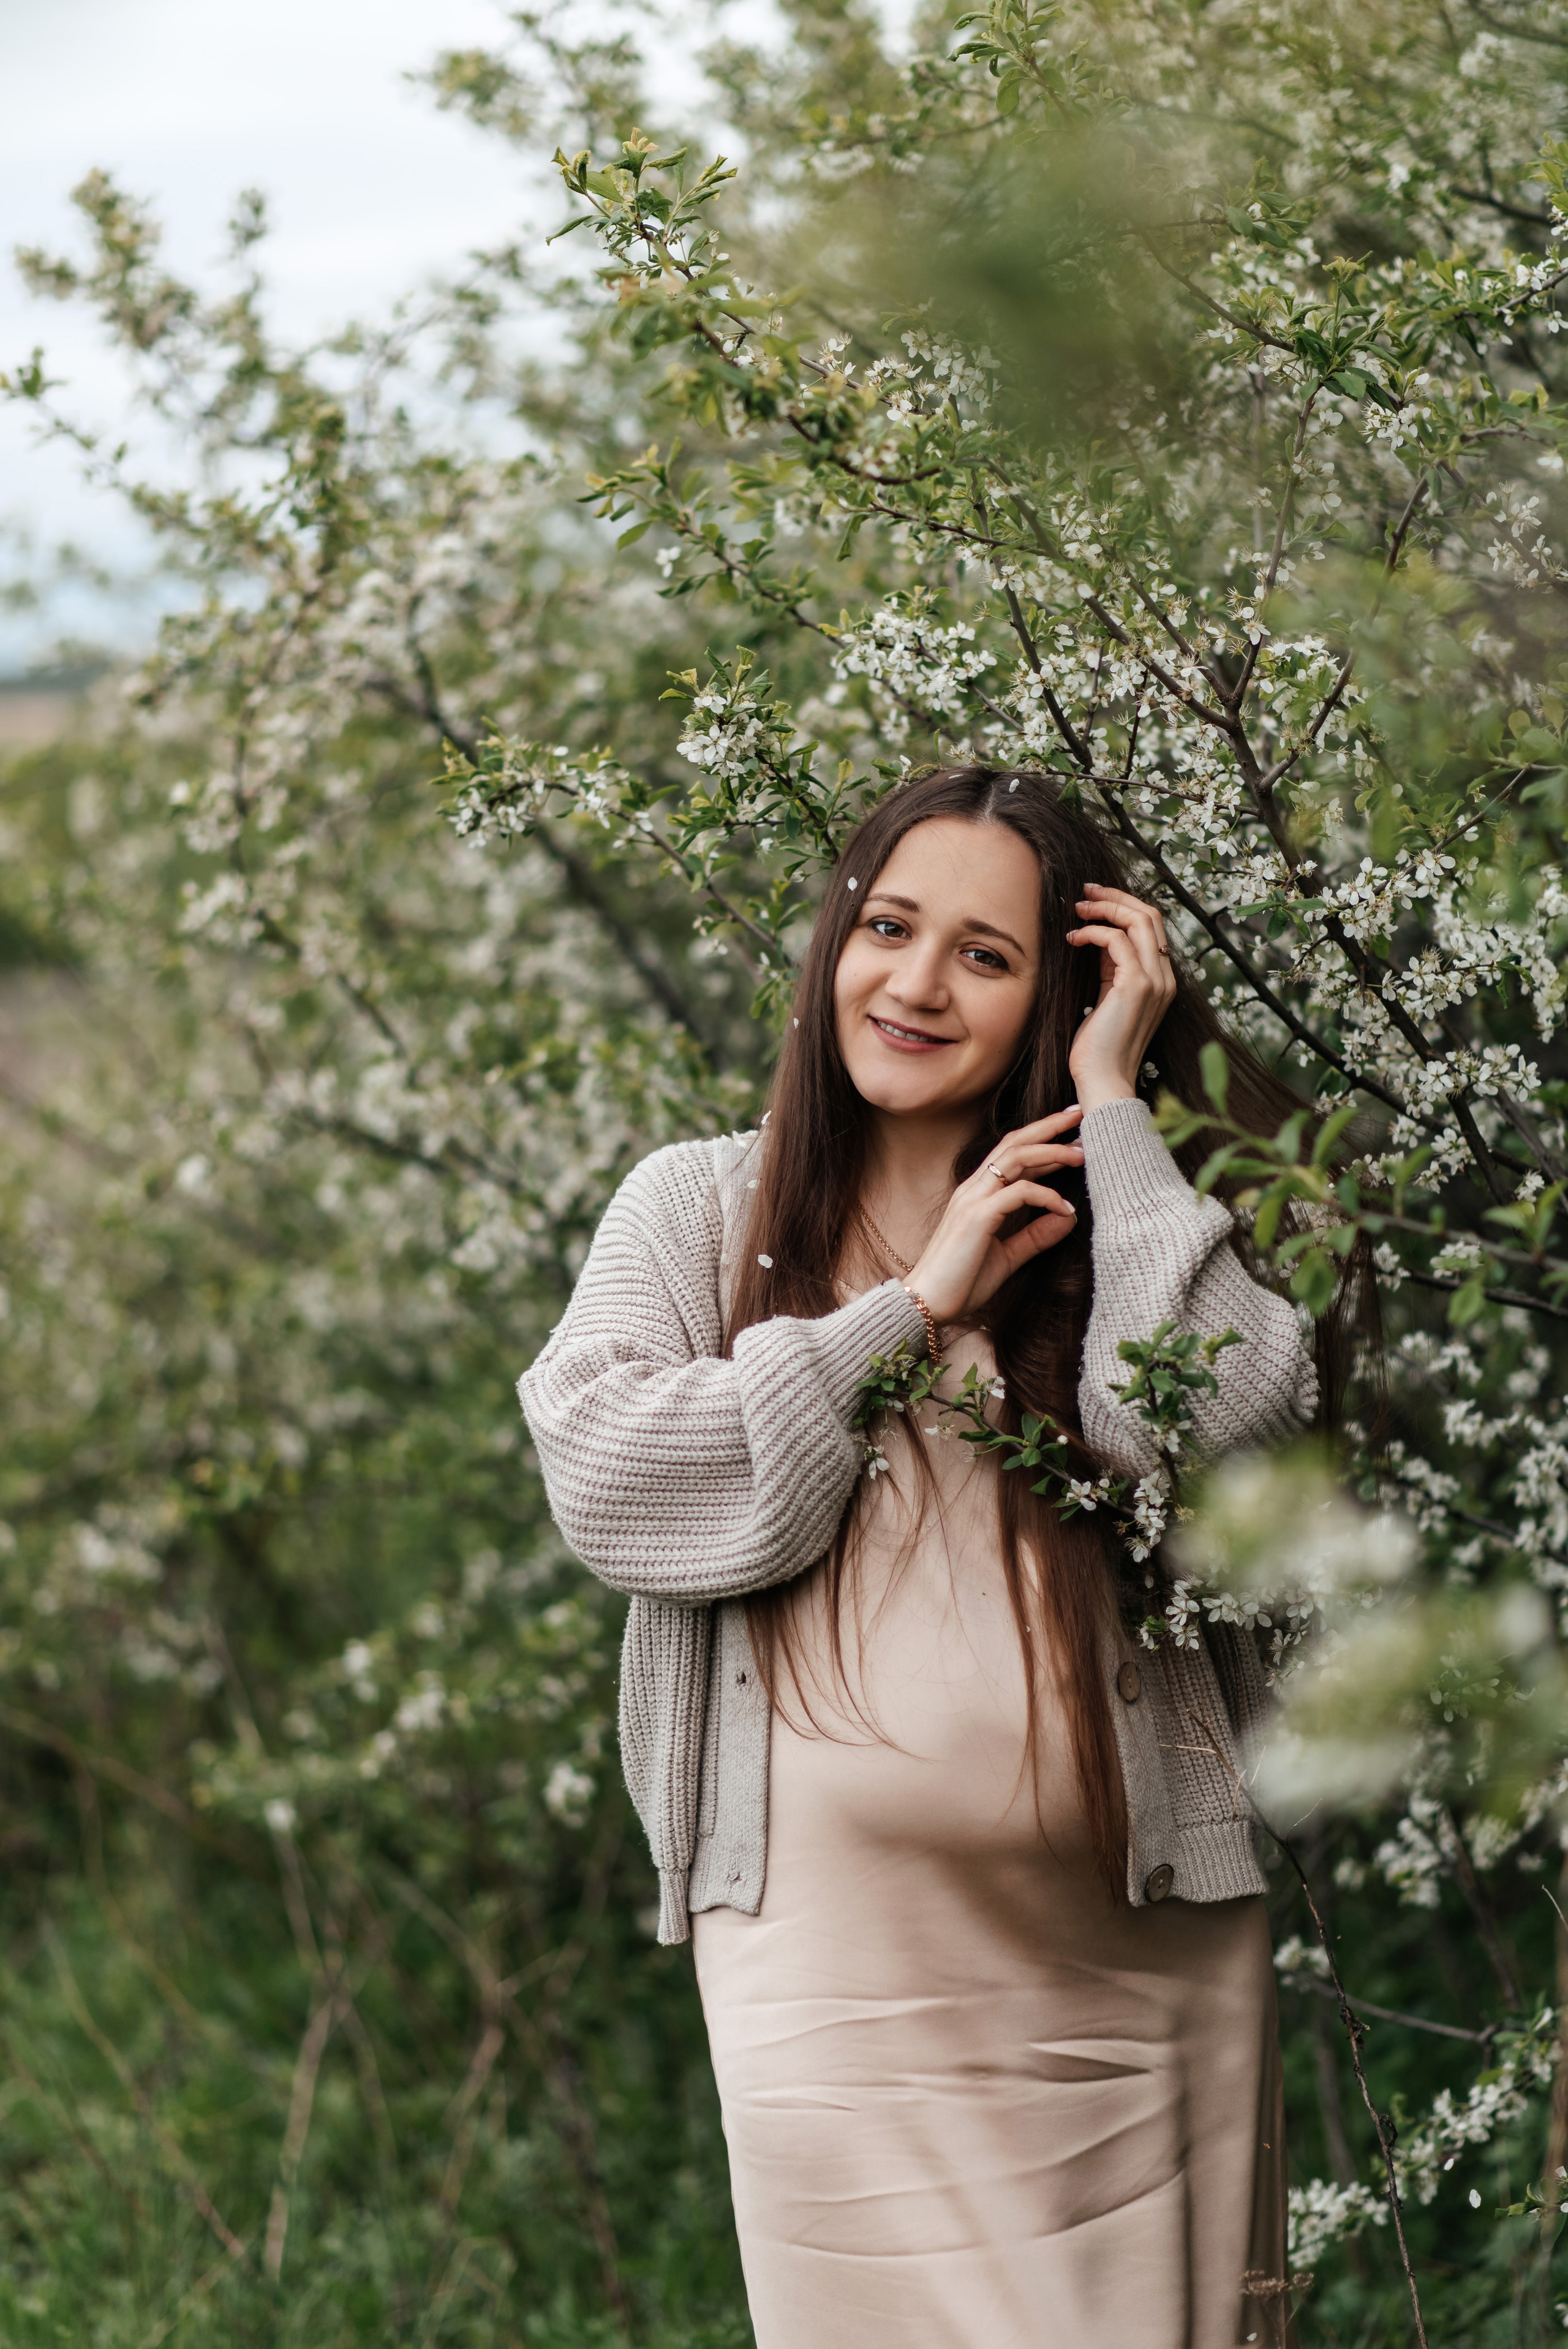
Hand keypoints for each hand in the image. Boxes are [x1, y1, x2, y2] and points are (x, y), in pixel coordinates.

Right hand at [903, 1107, 1084, 1324]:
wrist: (927, 1303)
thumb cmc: (961, 1281)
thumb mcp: (1007, 1256)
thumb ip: (1035, 1236)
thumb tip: (1069, 1217)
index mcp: (978, 1194)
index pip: (1012, 1153)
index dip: (1042, 1139)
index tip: (1071, 1132)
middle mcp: (974, 1189)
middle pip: (1014, 1143)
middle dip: (1048, 1127)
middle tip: (1079, 1114)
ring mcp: (973, 1200)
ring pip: (1016, 1158)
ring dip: (1051, 1151)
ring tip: (1081, 1154)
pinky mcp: (977, 1217)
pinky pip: (1019, 1193)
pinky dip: (1046, 1196)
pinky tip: (1065, 1208)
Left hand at [1065, 883, 1176, 1110]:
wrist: (1104, 1081)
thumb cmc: (1099, 1048)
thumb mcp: (1107, 999)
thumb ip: (1110, 970)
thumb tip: (1098, 938)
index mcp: (1161, 980)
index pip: (1152, 928)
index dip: (1124, 907)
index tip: (1094, 900)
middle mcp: (1165, 978)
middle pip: (1150, 915)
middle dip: (1116, 897)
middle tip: (1085, 892)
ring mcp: (1154, 981)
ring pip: (1139, 920)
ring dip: (1104, 908)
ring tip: (1076, 909)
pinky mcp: (1136, 986)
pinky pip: (1117, 940)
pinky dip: (1093, 932)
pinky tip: (1073, 939)